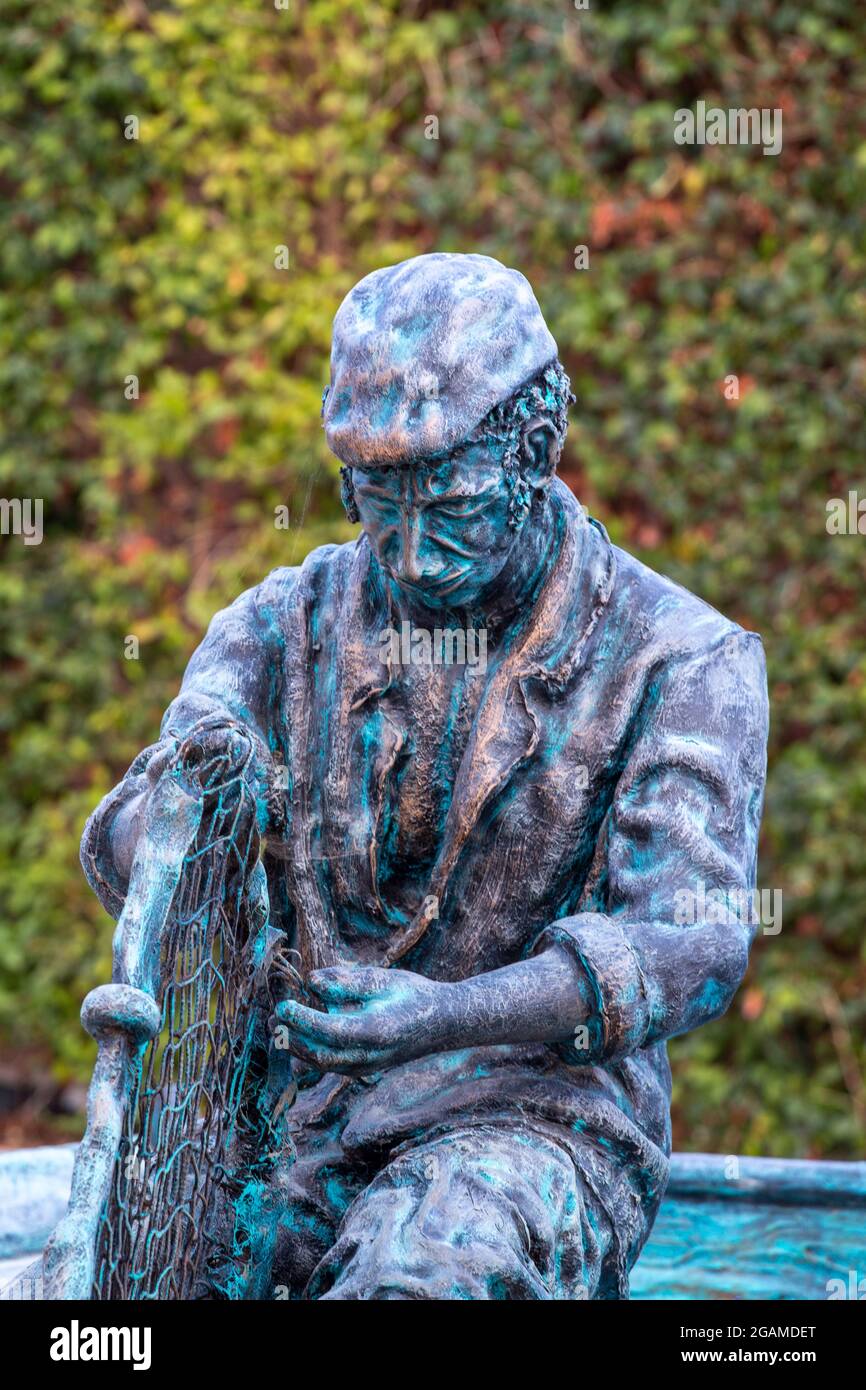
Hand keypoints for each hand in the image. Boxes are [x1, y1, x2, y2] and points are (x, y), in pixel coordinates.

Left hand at [275, 965, 451, 1075]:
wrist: (443, 1023)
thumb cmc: (413, 995)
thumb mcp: (382, 979)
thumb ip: (346, 982)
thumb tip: (311, 981)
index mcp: (375, 1031)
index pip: (328, 1030)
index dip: (302, 1019)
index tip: (283, 1004)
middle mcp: (369, 1055)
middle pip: (319, 1055)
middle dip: (290, 1038)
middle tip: (270, 1018)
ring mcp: (366, 1067)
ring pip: (321, 1064)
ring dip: (296, 1047)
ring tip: (276, 1026)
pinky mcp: (363, 1068)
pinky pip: (329, 1065)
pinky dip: (309, 1052)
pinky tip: (297, 1035)